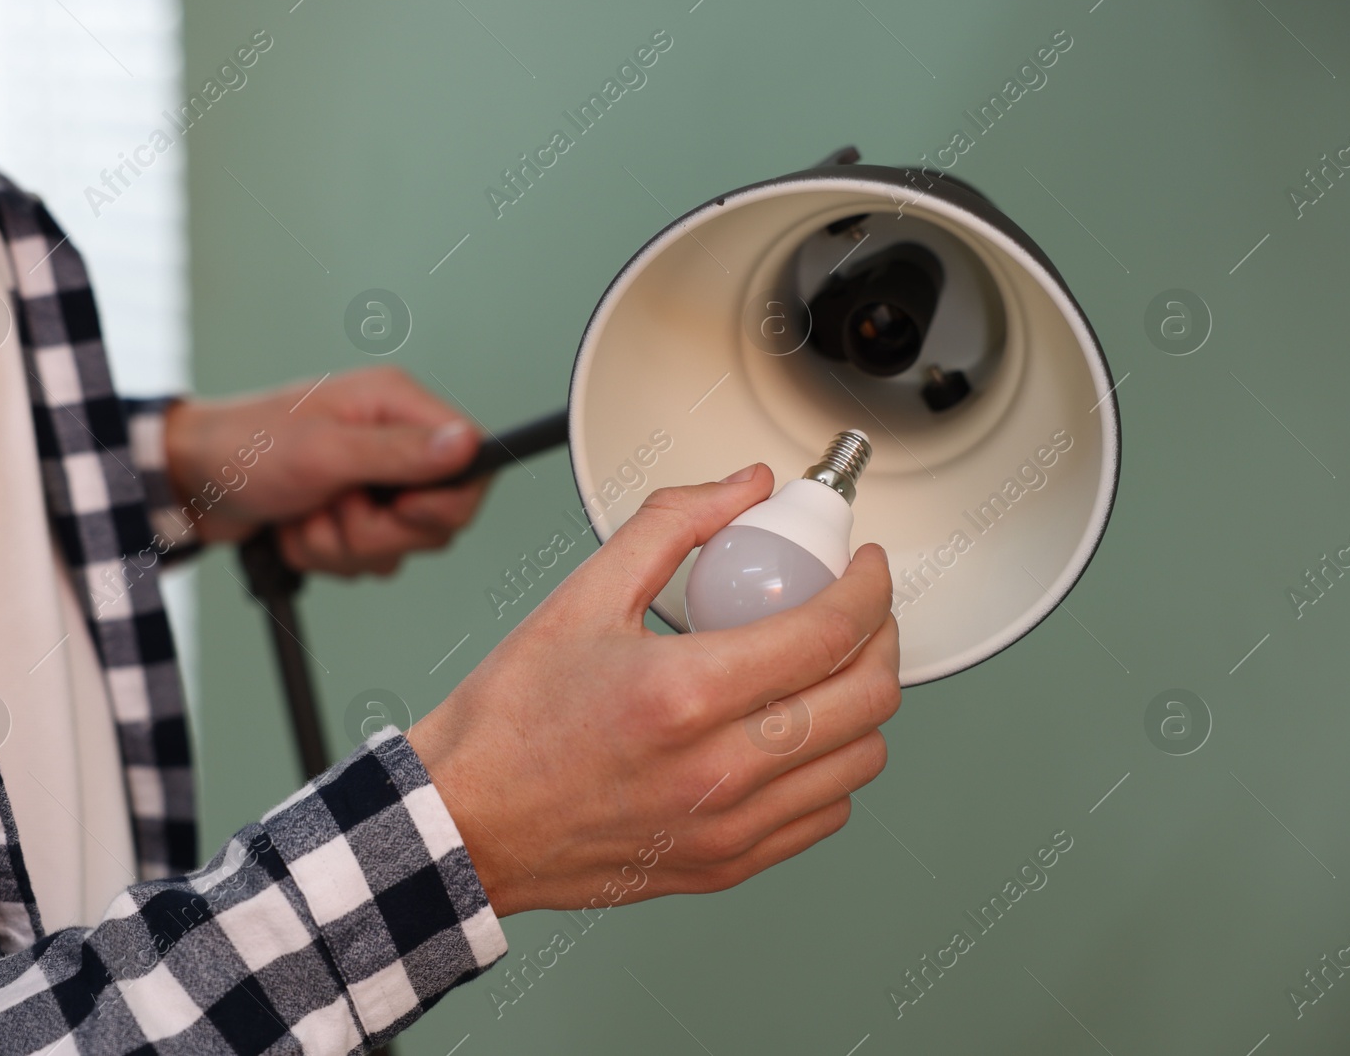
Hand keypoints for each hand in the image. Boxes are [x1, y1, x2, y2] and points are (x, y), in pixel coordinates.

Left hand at [164, 367, 488, 575]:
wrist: (190, 483)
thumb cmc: (246, 448)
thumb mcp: (323, 451)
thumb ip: (399, 453)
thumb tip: (468, 444)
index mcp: (398, 407)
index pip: (472, 463)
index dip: (445, 501)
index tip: (399, 508)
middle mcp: (395, 442)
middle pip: (438, 518)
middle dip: (377, 531)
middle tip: (333, 507)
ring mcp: (374, 483)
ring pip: (400, 547)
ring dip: (343, 546)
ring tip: (304, 512)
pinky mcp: (353, 517)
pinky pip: (367, 561)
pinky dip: (325, 555)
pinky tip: (296, 526)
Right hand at [407, 463, 900, 916]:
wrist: (467, 821)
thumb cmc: (509, 721)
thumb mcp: (582, 596)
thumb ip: (672, 524)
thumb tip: (746, 486)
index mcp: (685, 693)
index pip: (830, 632)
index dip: (868, 587)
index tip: (866, 567)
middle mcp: (718, 768)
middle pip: (867, 700)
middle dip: (882, 638)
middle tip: (858, 609)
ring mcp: (728, 825)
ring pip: (859, 761)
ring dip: (861, 704)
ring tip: (826, 669)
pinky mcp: (725, 863)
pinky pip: (824, 814)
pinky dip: (830, 766)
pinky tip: (794, 733)